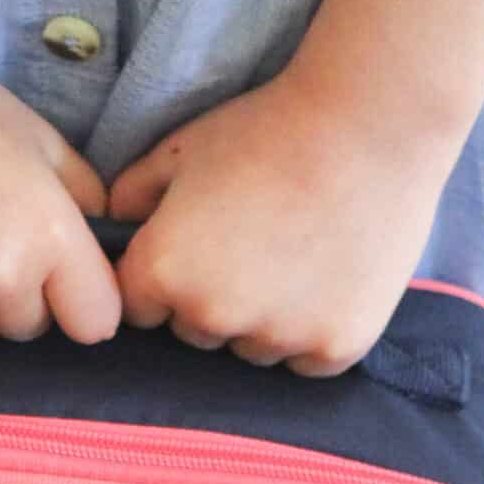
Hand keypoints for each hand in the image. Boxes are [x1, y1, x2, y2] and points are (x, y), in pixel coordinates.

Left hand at [104, 67, 461, 373]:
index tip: (197, 247)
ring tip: (296, 257)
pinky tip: (327, 279)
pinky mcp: (333, 348)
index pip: (138, 307)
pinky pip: (305, 361)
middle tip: (252, 244)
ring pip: (251, 349)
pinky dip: (312, 331)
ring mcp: (276, 338)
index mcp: (163, 272)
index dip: (164, 276)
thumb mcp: (180, 149)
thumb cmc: (269, 127)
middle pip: (195, 332)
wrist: (371, 123)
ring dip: (262, 319)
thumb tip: (112, 230)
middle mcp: (212, 316)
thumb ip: (131, 196)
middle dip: (211, 299)